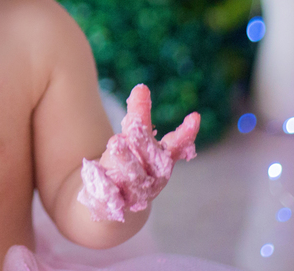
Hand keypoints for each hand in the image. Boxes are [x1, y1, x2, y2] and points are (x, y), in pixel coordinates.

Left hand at [77, 84, 199, 221]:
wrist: (113, 206)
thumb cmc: (129, 165)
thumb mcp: (133, 140)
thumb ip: (138, 116)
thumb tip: (142, 86)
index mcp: (161, 161)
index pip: (175, 146)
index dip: (186, 133)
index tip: (194, 117)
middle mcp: (153, 178)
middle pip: (150, 158)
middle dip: (144, 142)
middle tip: (134, 126)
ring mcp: (136, 194)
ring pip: (133, 177)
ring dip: (126, 160)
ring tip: (117, 142)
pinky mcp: (116, 205)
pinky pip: (112, 196)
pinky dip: (107, 185)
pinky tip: (98, 171)